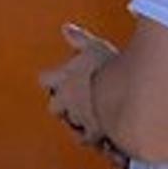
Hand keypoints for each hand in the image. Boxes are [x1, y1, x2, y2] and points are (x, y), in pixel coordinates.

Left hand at [40, 23, 120, 158]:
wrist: (123, 96)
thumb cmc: (108, 69)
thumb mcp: (94, 46)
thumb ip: (79, 39)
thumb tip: (66, 28)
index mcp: (63, 78)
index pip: (44, 80)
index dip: (51, 80)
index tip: (58, 79)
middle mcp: (66, 100)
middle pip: (54, 107)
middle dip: (62, 106)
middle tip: (77, 100)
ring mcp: (79, 118)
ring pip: (71, 123)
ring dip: (79, 121)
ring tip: (94, 116)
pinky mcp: (93, 133)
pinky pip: (87, 140)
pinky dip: (93, 138)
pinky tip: (103, 135)